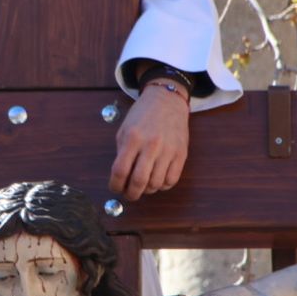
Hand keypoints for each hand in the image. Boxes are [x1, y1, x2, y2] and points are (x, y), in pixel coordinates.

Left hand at [109, 82, 190, 199]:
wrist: (167, 100)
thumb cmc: (143, 115)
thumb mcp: (124, 129)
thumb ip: (122, 153)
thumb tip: (120, 178)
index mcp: (132, 138)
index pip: (120, 171)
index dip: (115, 186)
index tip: (115, 188)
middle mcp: (151, 145)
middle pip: (139, 181)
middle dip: (131, 194)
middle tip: (129, 194)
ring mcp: (168, 150)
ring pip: (156, 183)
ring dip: (147, 190)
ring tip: (144, 185)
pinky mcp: (181, 153)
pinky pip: (172, 180)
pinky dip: (163, 186)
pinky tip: (158, 179)